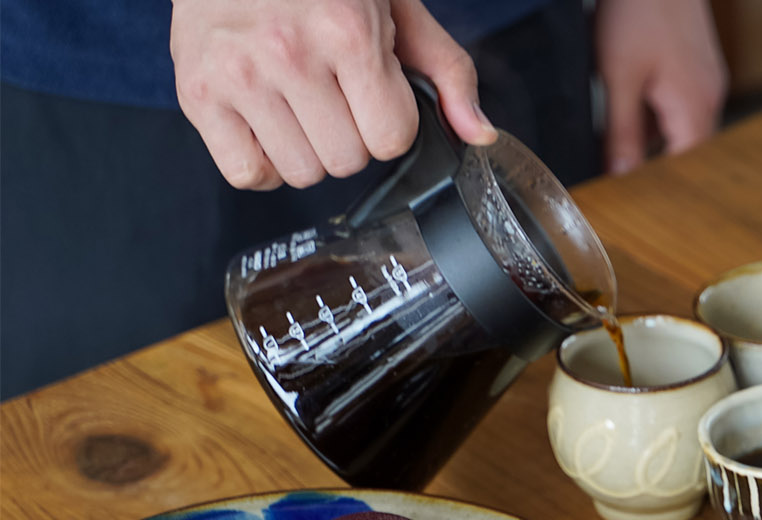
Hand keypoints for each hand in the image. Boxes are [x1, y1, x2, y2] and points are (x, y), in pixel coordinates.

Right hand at [171, 0, 495, 189]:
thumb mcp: (397, 8)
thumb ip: (447, 70)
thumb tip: (479, 136)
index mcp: (346, 32)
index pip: (390, 139)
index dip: (390, 122)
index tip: (374, 94)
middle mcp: (287, 55)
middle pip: (347, 161)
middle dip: (351, 135)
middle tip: (333, 94)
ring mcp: (236, 75)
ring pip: (301, 173)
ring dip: (309, 150)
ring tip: (299, 104)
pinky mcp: (195, 92)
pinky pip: (246, 174)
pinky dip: (263, 163)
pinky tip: (269, 126)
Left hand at [597, 0, 727, 173]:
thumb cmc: (639, 10)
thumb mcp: (618, 76)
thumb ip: (622, 132)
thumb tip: (621, 177)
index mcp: (695, 109)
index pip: (683, 172)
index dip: (657, 189)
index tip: (631, 200)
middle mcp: (710, 99)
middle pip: (685, 154)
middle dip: (656, 167)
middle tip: (622, 179)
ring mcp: (708, 81)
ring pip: (683, 130)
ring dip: (656, 140)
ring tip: (623, 142)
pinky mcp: (700, 67)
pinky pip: (683, 105)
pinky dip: (661, 115)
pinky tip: (635, 104)